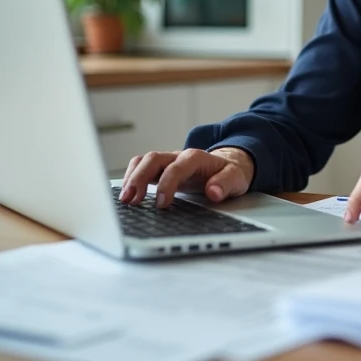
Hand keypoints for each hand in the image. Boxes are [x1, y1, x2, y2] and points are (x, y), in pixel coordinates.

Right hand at [119, 147, 254, 207]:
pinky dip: (131, 178)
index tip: (162, 204)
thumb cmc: (230, 173)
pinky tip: (127, 195)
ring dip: (132, 178)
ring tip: (124, 199)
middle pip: (154, 159)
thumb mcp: (236, 179)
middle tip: (132, 200)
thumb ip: (225, 184)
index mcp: (197, 158)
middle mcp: (179, 156)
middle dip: (140, 178)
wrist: (228, 166)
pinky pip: (141, 167)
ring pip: (144, 161)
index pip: (177, 166)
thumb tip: (213, 192)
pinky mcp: (161, 169)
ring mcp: (168, 162)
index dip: (167, 183)